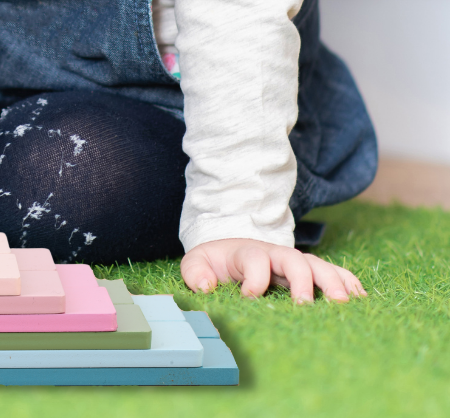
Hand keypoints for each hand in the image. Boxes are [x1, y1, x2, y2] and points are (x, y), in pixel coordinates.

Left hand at [181, 238, 365, 303]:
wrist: (231, 252)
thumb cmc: (216, 263)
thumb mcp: (198, 263)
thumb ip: (196, 272)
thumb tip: (206, 286)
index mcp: (247, 252)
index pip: (255, 259)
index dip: (254, 278)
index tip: (250, 297)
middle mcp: (276, 254)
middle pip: (293, 259)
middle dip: (301, 281)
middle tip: (306, 306)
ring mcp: (296, 262)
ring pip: (318, 266)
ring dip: (332, 282)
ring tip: (344, 304)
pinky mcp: (310, 272)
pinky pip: (334, 272)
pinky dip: (348, 282)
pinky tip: (361, 298)